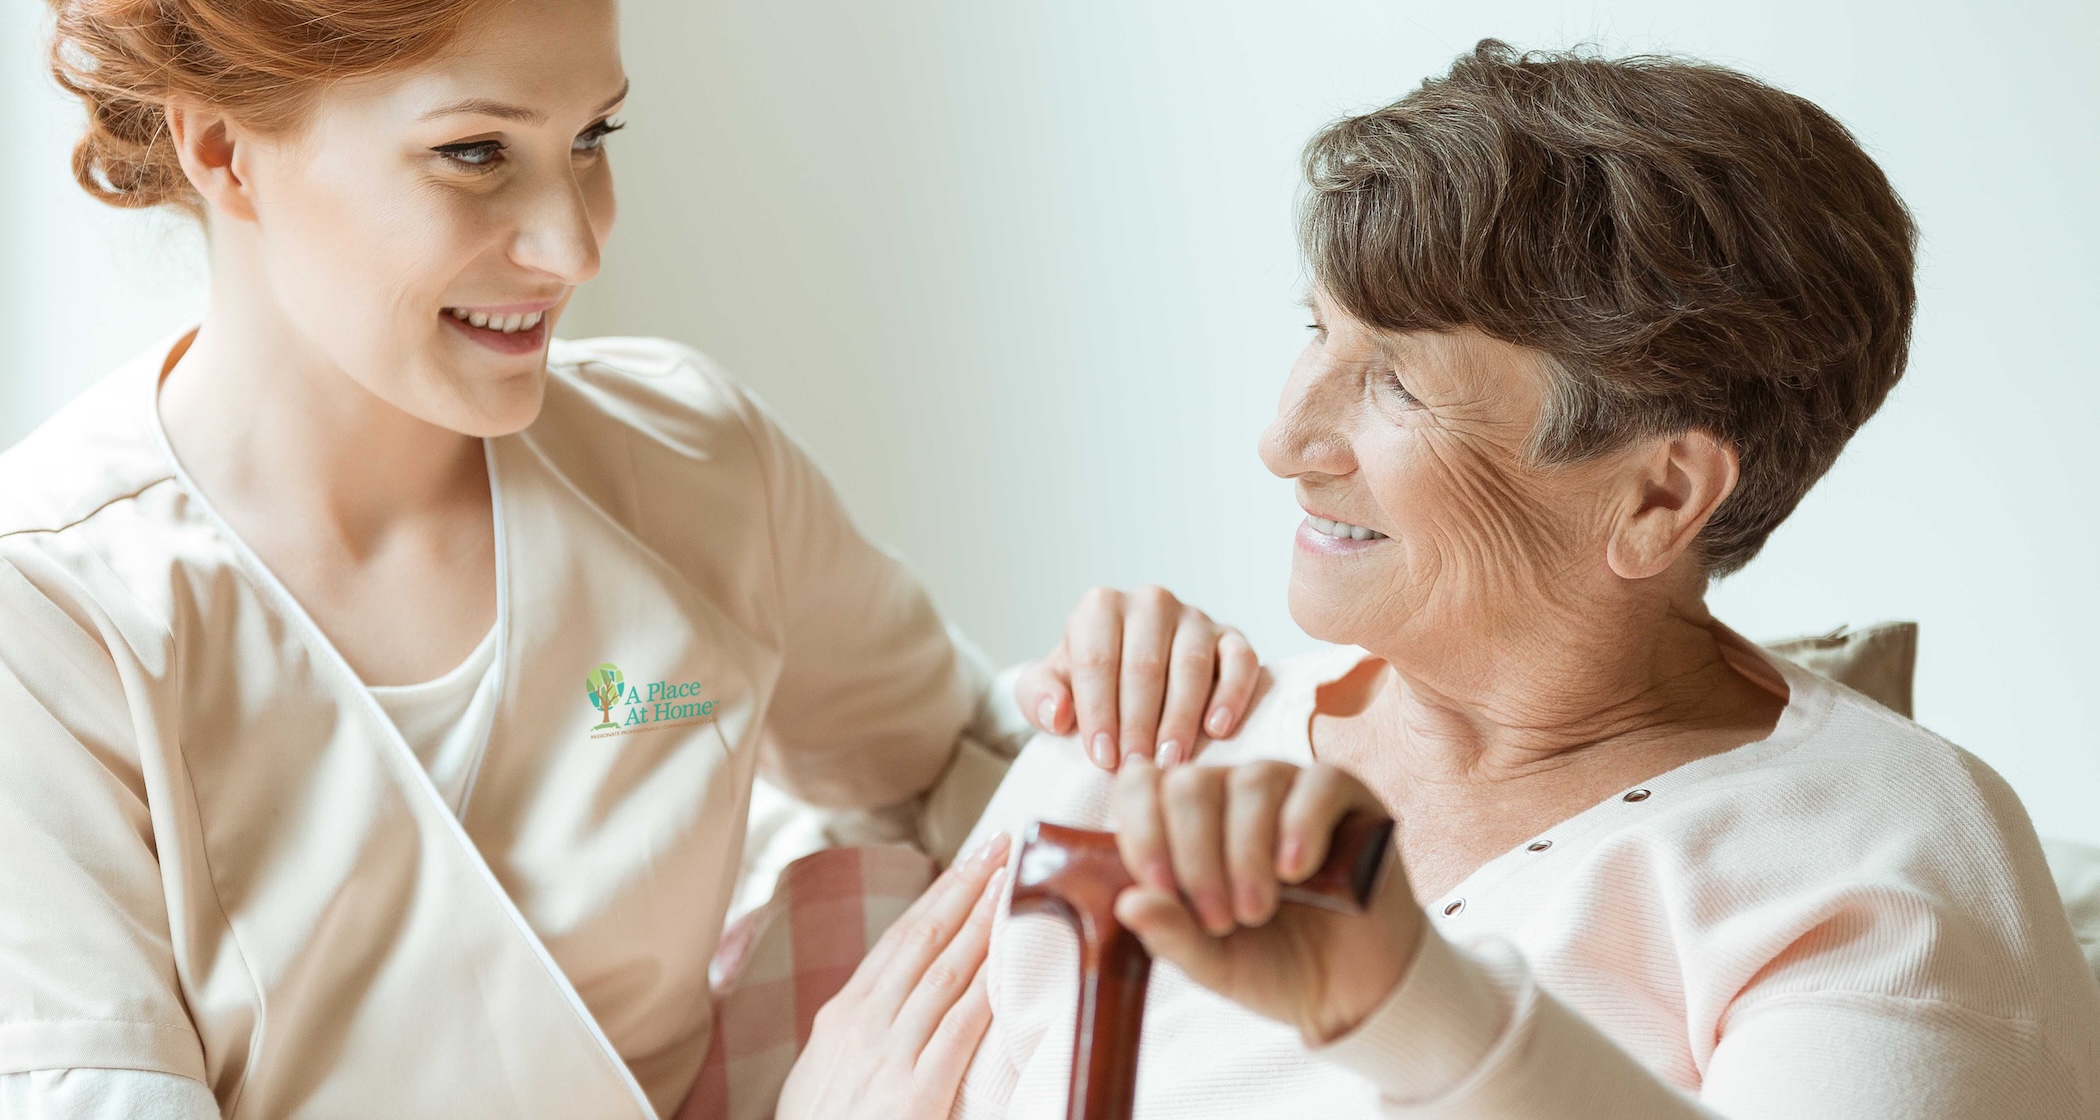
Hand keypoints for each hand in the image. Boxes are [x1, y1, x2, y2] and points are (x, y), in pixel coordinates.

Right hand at [776, 833, 1010, 1119]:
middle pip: (923, 938)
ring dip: (982, 919)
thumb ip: (860, 1035)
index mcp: (840, 1016)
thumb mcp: (823, 1074)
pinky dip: (987, 988)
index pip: (897, 940)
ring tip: (1012, 878)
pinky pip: (959, 1028)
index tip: (968, 861)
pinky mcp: (914, 1092)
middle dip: (965, 886)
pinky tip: (1010, 958)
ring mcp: (887, 1055)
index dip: (937, 896)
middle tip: (1001, 842)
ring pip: (944, 970)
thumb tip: (893, 1004)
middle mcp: (862, 1024)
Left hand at [1014, 585, 1258, 769]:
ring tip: (1171, 761)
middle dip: (1138, 723)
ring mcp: (1194, 618)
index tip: (1102, 759)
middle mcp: (1149, 603)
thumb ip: (1038, 697)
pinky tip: (1219, 730)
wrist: (1129, 680)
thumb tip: (1058, 714)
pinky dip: (1232, 694)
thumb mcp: (1049, 689)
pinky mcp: (1231, 637)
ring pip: (1191, 665)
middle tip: (1137, 767)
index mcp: (1101, 608)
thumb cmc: (1088, 688)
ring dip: (1180, 717)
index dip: (1098, 712)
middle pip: (1144, 665)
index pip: (1097, 660)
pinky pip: (1240, 660)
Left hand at [1108, 758, 1422, 1044]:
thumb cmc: (1271, 961)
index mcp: (1184, 821)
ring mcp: (1287, 786)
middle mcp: (1230, 791)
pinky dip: (1300, 825)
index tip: (1162, 890)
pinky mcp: (1344, 795)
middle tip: (1220, 919)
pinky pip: (1317, 783)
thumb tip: (1128, 903)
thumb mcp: (1211, 962)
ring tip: (1258, 910)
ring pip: (1250, 783)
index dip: (1143, 833)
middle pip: (1191, 784)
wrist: (1350, 988)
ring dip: (1246, 853)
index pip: (1140, 786)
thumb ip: (1171, 934)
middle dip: (1196, 857)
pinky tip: (1295, 869)